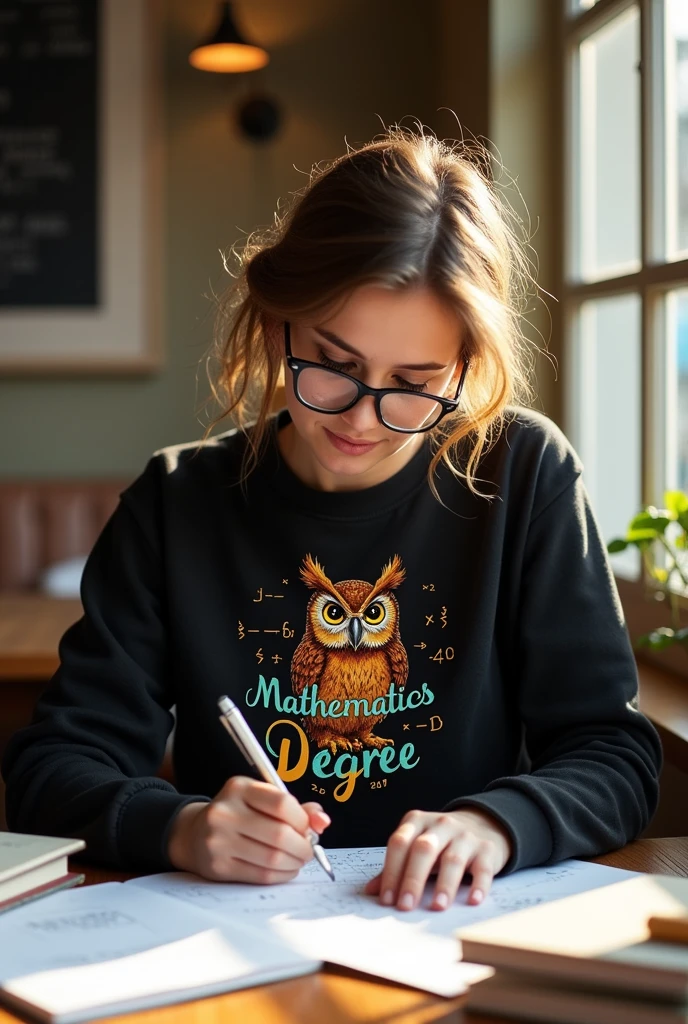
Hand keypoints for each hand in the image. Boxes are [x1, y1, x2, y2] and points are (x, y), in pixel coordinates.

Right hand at [167, 776, 329, 883]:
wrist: (193, 834)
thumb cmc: (237, 814)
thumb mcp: (260, 800)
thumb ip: (294, 807)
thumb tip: (323, 821)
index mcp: (239, 788)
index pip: (282, 803)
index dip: (303, 820)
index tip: (308, 828)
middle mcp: (225, 812)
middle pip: (279, 835)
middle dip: (303, 846)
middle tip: (308, 850)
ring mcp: (218, 841)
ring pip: (272, 859)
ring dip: (294, 863)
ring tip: (298, 860)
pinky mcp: (218, 867)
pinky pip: (260, 876)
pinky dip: (281, 875)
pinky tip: (286, 870)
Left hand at [364, 807, 511, 911]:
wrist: (483, 824)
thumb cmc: (441, 842)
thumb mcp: (417, 847)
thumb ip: (396, 866)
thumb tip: (371, 891)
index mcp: (417, 822)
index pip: (399, 843)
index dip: (391, 871)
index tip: (386, 899)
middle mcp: (441, 825)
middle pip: (423, 849)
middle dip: (413, 879)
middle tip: (406, 906)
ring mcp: (465, 835)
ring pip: (452, 859)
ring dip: (444, 885)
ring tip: (437, 907)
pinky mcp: (487, 849)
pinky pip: (483, 868)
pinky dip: (478, 885)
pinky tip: (472, 901)